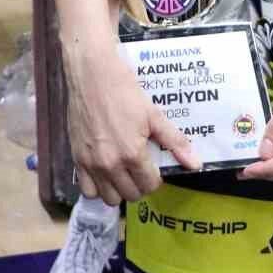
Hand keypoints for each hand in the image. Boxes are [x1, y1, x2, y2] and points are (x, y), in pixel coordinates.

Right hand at [67, 46, 201, 204]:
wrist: (92, 74)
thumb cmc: (124, 90)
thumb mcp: (153, 114)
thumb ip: (174, 141)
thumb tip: (195, 164)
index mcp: (132, 154)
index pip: (150, 185)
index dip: (156, 178)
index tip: (154, 166)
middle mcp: (110, 164)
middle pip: (131, 194)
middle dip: (140, 185)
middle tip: (141, 168)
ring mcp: (91, 163)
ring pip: (109, 198)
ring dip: (119, 190)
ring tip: (124, 172)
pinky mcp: (76, 159)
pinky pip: (87, 190)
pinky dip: (97, 187)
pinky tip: (104, 173)